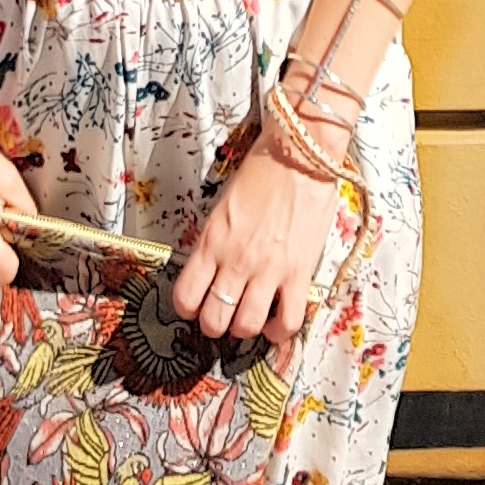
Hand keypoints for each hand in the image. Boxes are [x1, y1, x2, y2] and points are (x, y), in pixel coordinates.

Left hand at [170, 139, 338, 360]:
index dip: (188, 309)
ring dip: (245, 329)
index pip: (185, 297)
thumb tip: (212, 268)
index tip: (196, 305)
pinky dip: (280, 331)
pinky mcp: (298, 274)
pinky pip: (287, 322)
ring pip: (246, 327)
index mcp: (212, 240)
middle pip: (213, 321)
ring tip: (249, 317)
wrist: (299, 153)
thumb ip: (216, 240)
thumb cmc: (263, 171)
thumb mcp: (224, 204)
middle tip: (224, 315)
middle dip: (215, 324)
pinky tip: (276, 322)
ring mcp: (267, 270)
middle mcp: (235, 260)